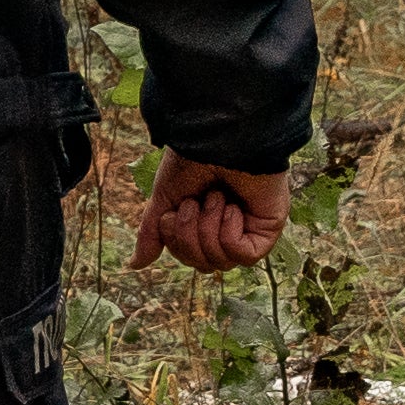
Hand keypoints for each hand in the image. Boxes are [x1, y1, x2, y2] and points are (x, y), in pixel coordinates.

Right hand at [129, 155, 290, 271]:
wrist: (219, 138)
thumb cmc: (193, 160)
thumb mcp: (166, 199)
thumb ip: (153, 233)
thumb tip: (136, 265)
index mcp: (204, 220)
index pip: (187, 256)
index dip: (176, 240)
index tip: (175, 210)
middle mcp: (228, 227)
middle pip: (203, 264)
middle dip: (189, 236)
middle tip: (193, 204)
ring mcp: (250, 229)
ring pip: (222, 262)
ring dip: (209, 229)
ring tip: (214, 198)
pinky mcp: (268, 229)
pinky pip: (245, 257)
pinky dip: (230, 235)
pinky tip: (232, 207)